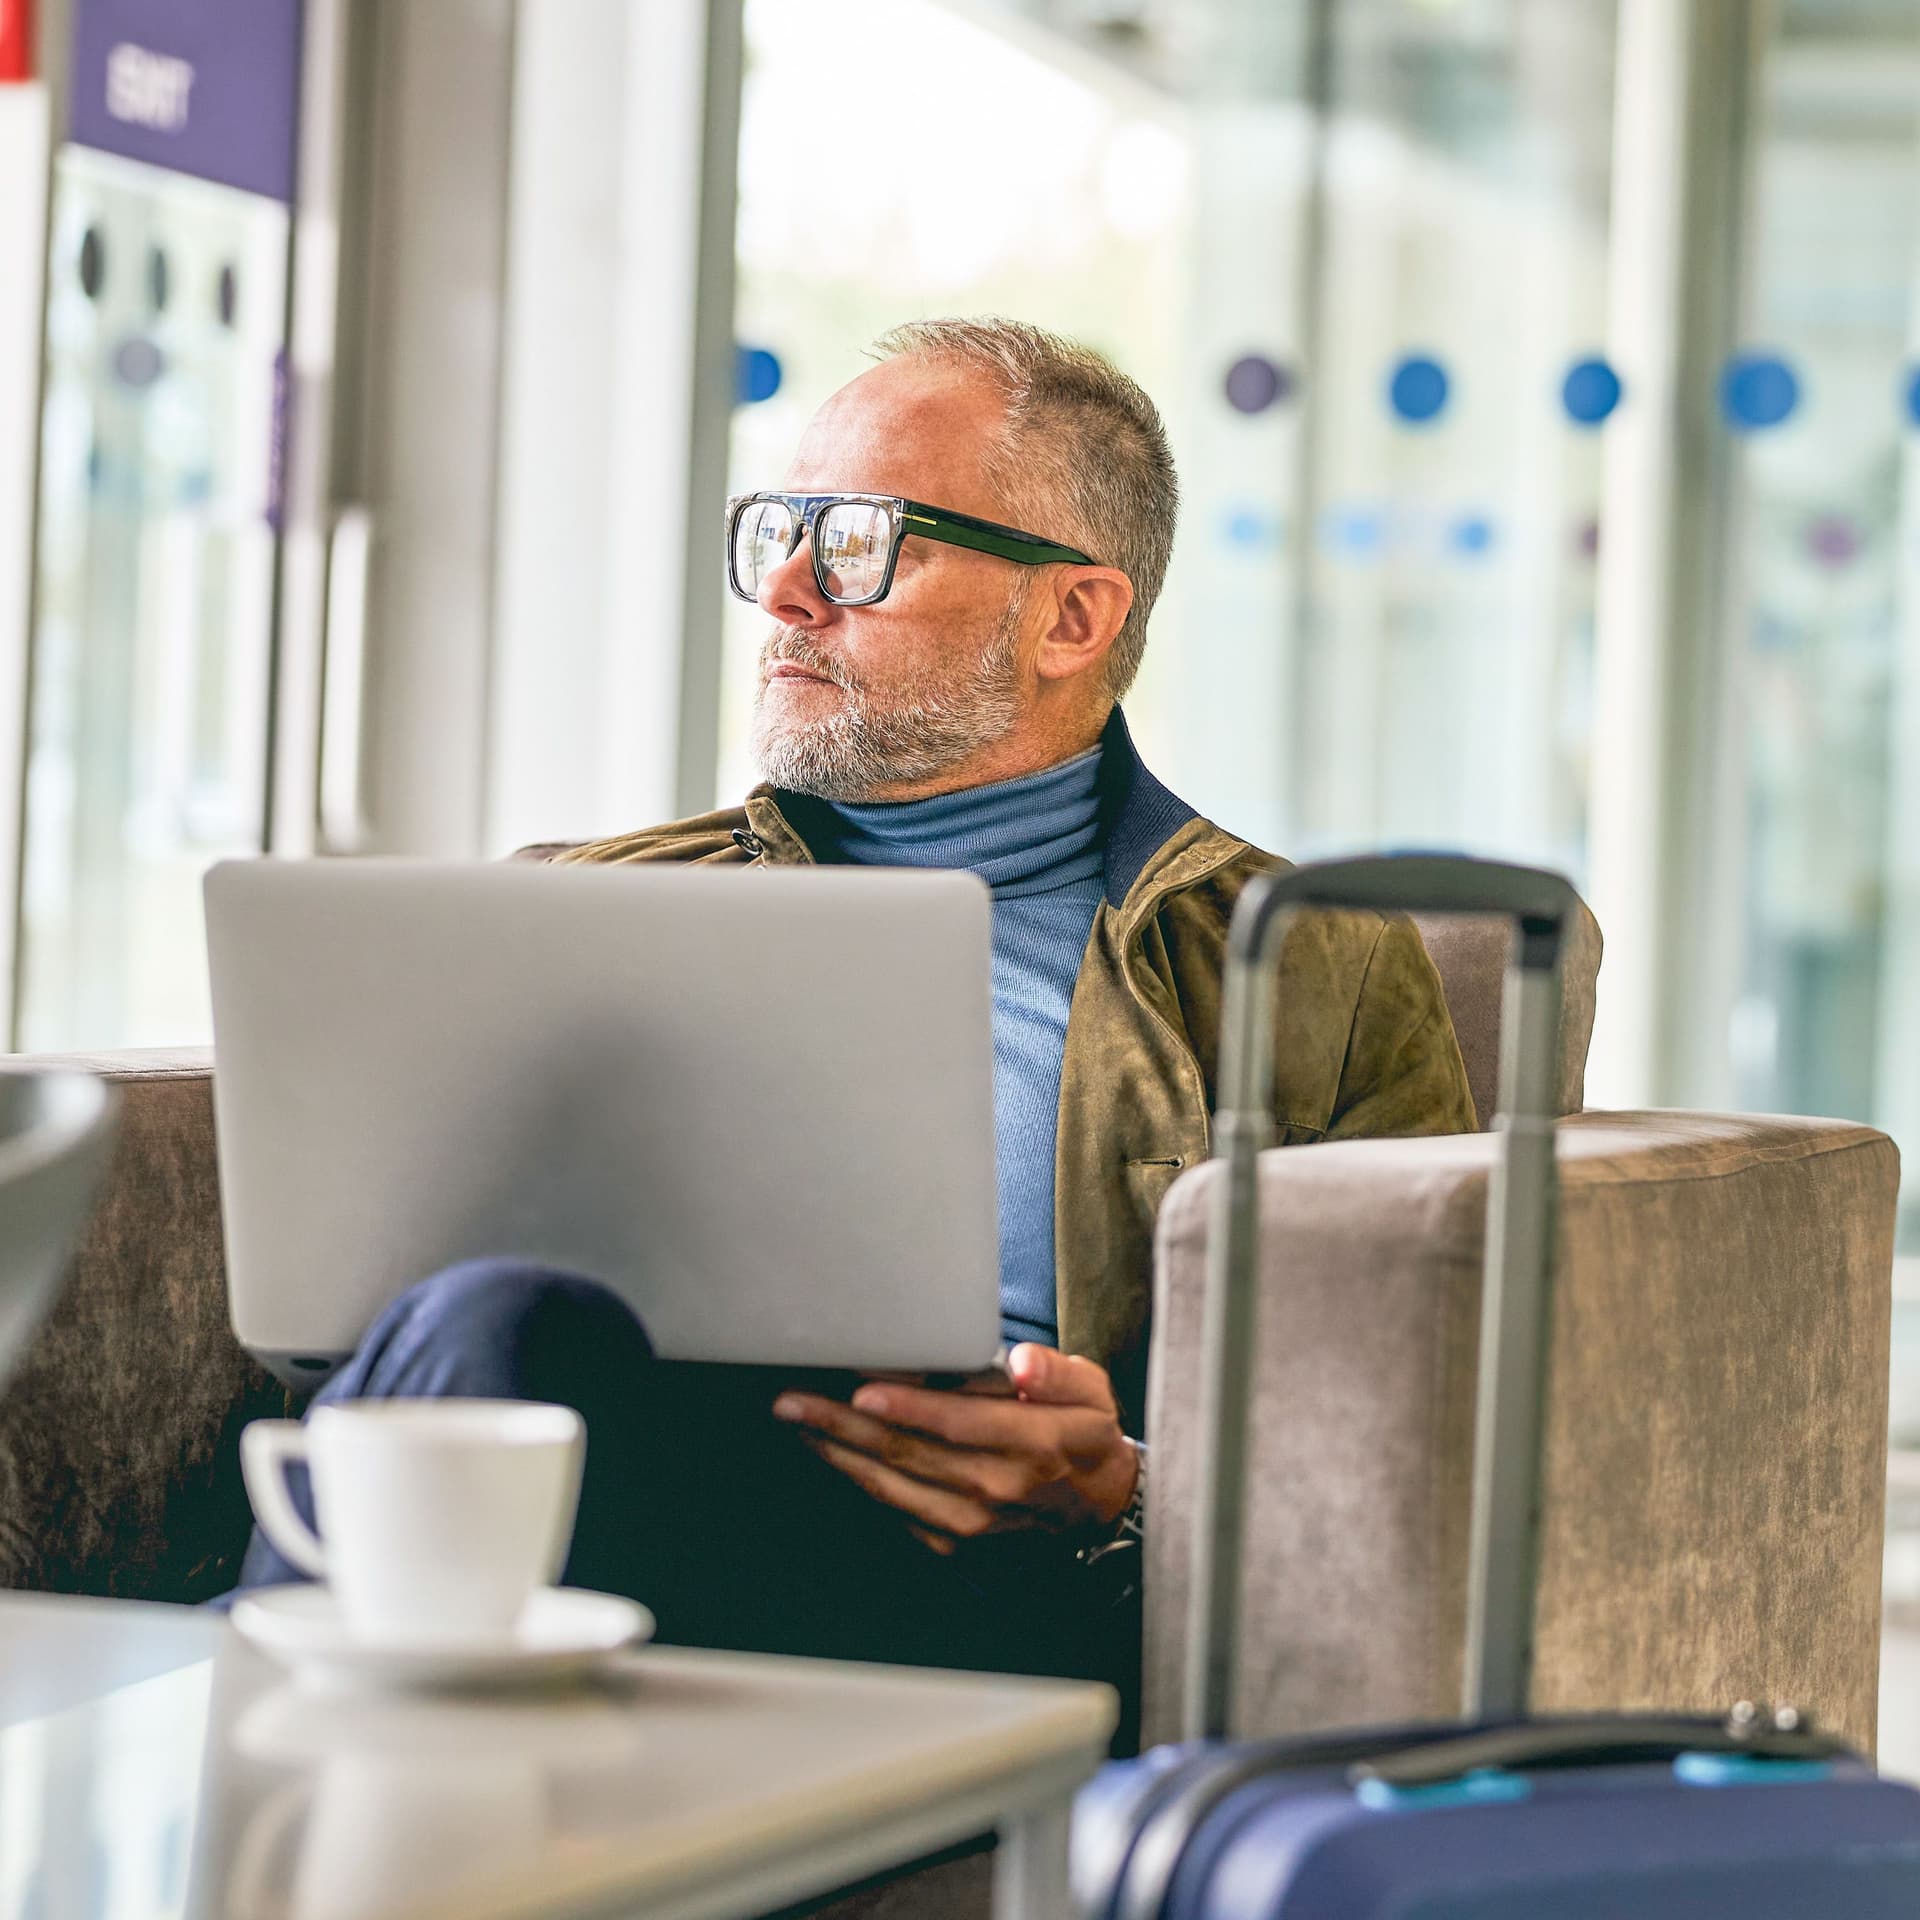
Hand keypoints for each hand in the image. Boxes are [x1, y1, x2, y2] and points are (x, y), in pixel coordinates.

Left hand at [772, 1345, 1138, 1555]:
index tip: (860, 1391)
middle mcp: (997, 1484)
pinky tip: (831, 1452)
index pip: (959, 1423)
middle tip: (793, 1400)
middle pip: (909, 1453)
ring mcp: (973, 1518)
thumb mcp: (1092, 1390)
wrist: (1096, 1502)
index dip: (908, 1408)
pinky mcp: (956, 1536)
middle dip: (843, 1426)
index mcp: (1033, 1442)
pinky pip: (894, 1508)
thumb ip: (1056, 1372)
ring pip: (892, 1485)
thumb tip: (1023, 1364)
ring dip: (838, 1453)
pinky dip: (858, 1479)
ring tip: (797, 1422)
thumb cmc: (1084, 1432)